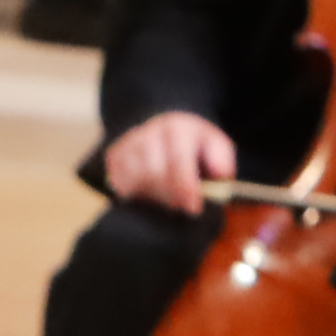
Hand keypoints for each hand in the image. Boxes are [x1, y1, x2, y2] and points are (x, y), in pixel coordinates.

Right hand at [100, 110, 238, 213]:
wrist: (161, 130)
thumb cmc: (192, 145)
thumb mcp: (214, 145)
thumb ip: (222, 158)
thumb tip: (220, 173)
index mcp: (177, 127)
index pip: (178, 159)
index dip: (186, 187)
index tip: (194, 208)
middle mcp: (148, 132)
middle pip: (154, 173)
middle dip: (170, 196)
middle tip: (181, 207)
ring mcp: (127, 145)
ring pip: (136, 182)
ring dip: (154, 197)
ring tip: (167, 198)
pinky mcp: (113, 158)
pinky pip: (121, 185)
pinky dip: (136, 195)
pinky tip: (150, 193)